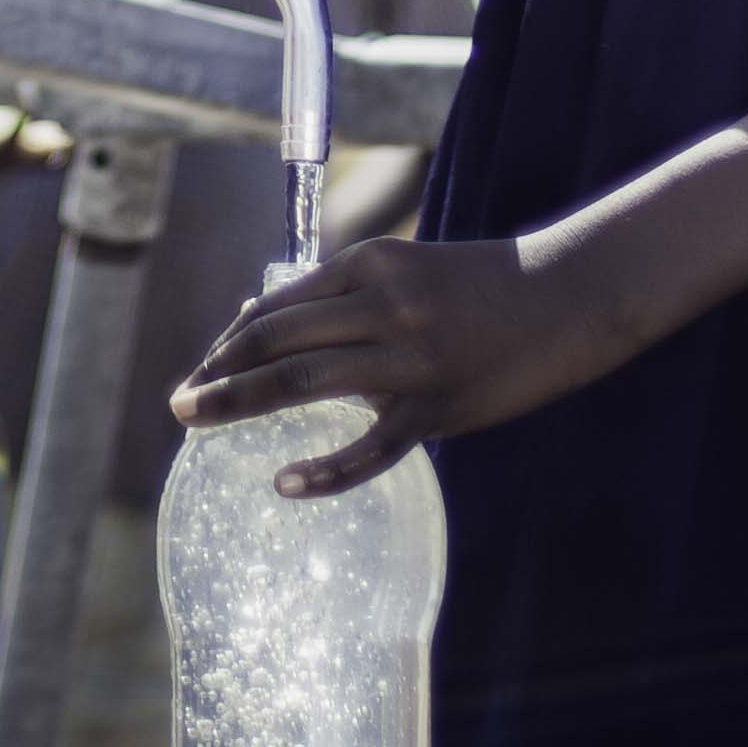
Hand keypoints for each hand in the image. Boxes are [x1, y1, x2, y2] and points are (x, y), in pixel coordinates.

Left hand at [168, 233, 627, 492]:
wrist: (569, 297)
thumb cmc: (479, 286)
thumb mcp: (406, 271)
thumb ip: (341, 298)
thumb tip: (260, 322)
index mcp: (371, 264)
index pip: (278, 306)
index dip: (230, 341)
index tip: (204, 368)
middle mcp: (383, 305)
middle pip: (277, 340)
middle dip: (218, 372)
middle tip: (178, 404)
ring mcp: (411, 358)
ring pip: (304, 381)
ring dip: (238, 402)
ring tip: (194, 421)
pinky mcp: (439, 407)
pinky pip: (371, 448)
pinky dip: (325, 470)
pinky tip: (284, 482)